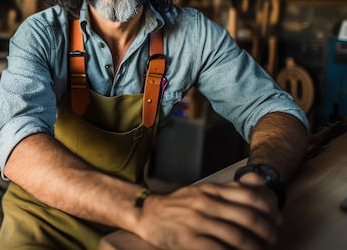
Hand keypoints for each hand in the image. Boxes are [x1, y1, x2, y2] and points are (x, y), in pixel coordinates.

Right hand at [134, 181, 280, 249]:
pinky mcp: (188, 240)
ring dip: (254, 248)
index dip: (270, 211)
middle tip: (271, 240)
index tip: (276, 221)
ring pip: (237, 237)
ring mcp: (196, 222)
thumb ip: (228, 189)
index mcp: (211, 190)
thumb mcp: (203, 190)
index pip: (251, 196)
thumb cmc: (180, 205)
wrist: (146, 213)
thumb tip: (258, 181)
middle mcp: (205, 203)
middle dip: (266, 233)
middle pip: (249, 218)